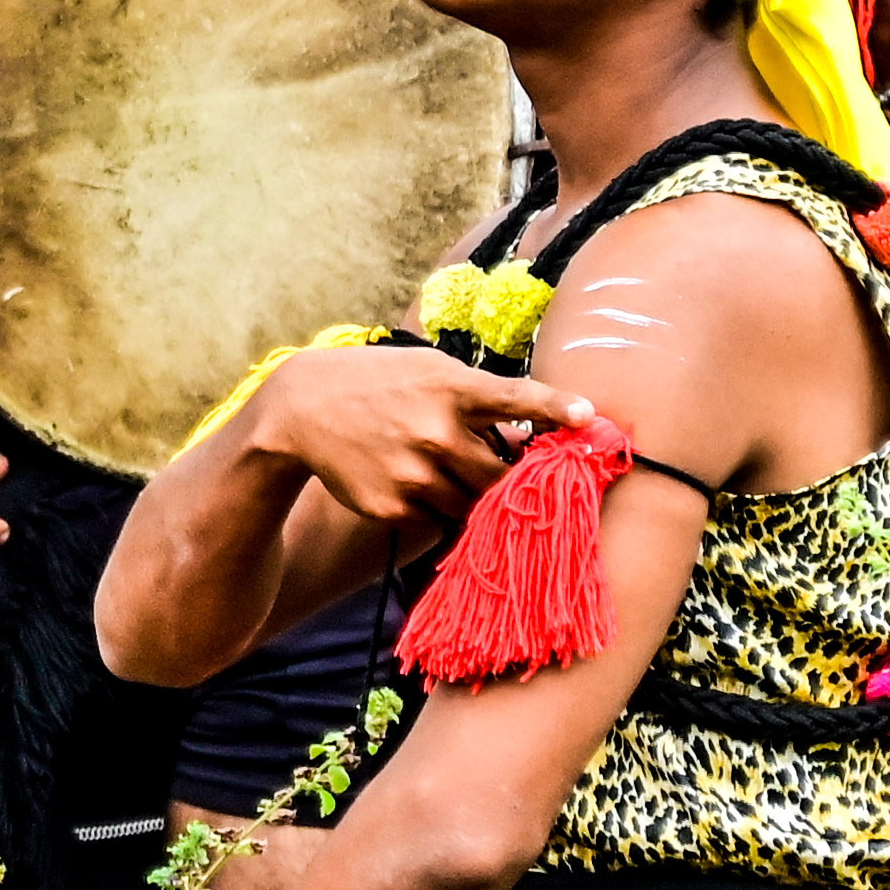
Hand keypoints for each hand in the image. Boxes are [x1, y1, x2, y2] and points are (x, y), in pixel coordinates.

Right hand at [244, 343, 584, 530]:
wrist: (300, 410)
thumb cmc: (379, 382)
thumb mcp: (428, 371)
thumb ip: (478, 399)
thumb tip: (528, 440)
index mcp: (450, 389)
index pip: (513, 398)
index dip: (554, 408)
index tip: (589, 417)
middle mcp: (435, 432)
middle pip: (502, 476)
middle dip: (509, 481)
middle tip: (507, 477)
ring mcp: (412, 474)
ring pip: (470, 504)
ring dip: (469, 494)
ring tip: (439, 468)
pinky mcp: (391, 507)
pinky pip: (434, 519)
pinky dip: (432, 506)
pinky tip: (405, 479)